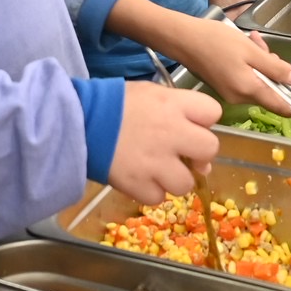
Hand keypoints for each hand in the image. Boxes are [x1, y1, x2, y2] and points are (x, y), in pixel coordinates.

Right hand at [111, 81, 220, 201]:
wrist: (77, 121)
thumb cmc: (113, 103)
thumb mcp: (149, 93)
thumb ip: (177, 109)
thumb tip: (196, 134)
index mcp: (174, 105)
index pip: (213, 112)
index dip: (204, 121)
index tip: (192, 126)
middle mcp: (172, 133)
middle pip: (209, 150)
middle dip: (198, 155)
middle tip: (182, 155)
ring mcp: (156, 162)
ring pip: (186, 183)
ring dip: (174, 179)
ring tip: (157, 170)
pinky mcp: (139, 184)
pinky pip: (158, 197)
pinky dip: (150, 191)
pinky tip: (140, 179)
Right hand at [169, 15, 290, 108]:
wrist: (182, 39)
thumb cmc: (216, 42)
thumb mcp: (250, 51)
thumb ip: (275, 68)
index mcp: (248, 91)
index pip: (281, 106)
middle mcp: (239, 98)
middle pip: (269, 88)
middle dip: (272, 66)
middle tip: (262, 46)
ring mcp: (230, 93)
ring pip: (257, 80)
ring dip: (259, 60)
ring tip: (251, 39)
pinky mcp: (222, 85)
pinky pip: (244, 77)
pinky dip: (248, 62)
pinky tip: (243, 44)